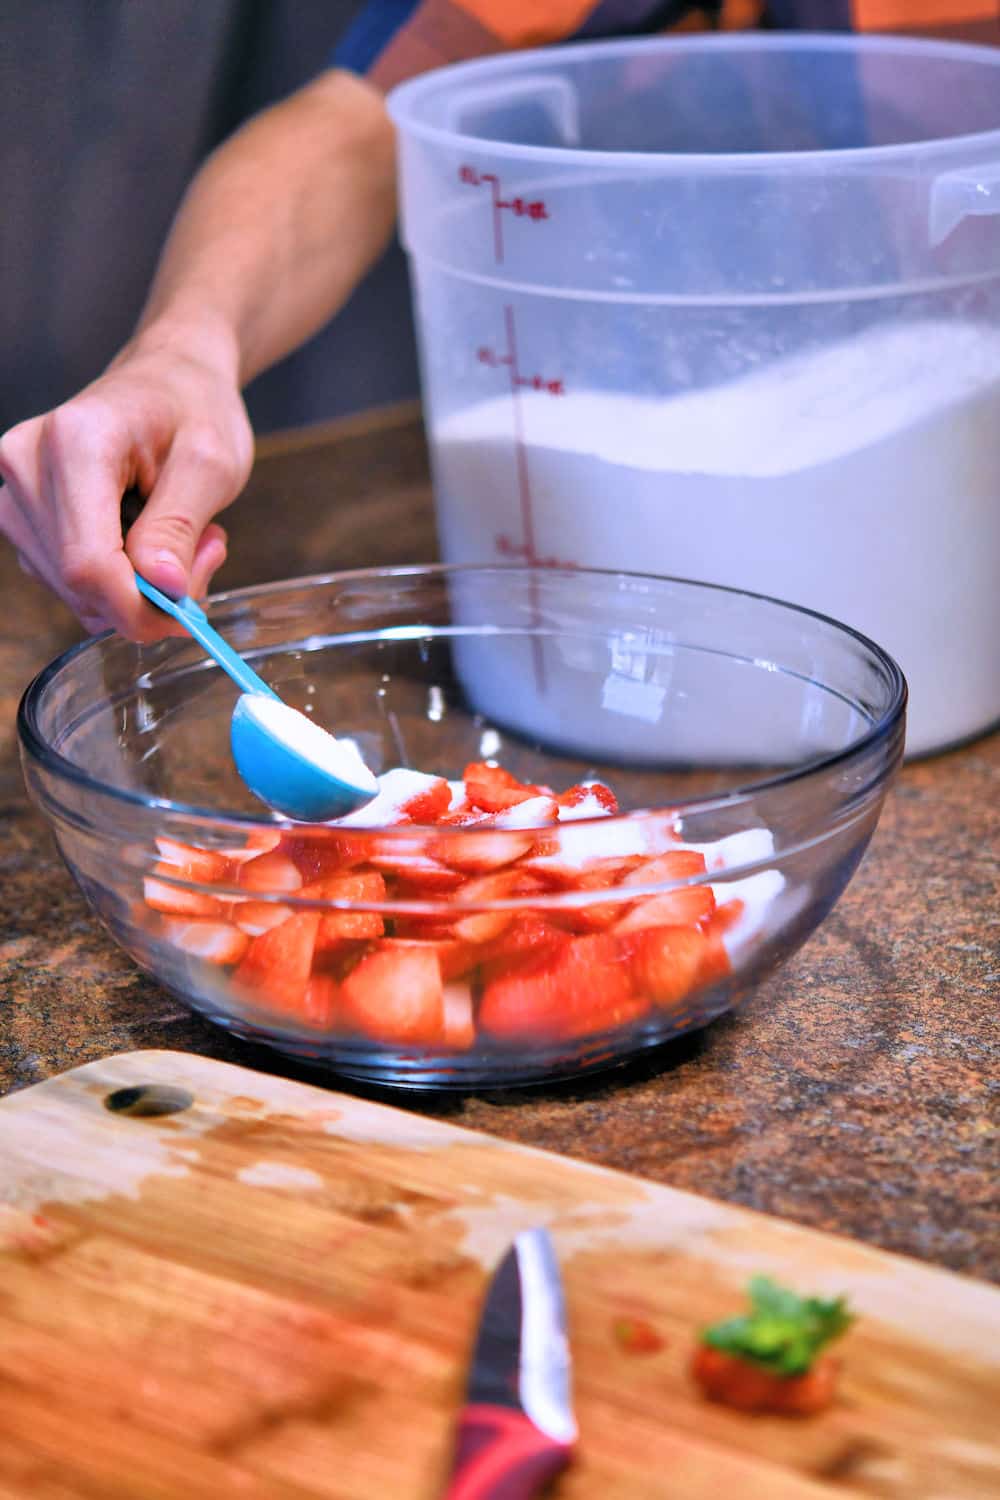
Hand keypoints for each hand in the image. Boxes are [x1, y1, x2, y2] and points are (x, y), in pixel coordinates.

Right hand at [0, 328, 252, 639]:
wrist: (169, 379)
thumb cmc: (193, 408)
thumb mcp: (212, 462)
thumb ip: (181, 525)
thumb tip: (162, 587)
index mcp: (74, 441)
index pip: (88, 563)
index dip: (139, 606)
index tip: (190, 610)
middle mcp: (26, 465)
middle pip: (80, 583)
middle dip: (150, 595)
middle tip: (207, 552)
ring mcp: (16, 493)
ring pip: (75, 592)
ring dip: (139, 590)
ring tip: (184, 538)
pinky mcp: (23, 518)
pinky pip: (72, 584)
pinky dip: (119, 582)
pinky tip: (150, 543)